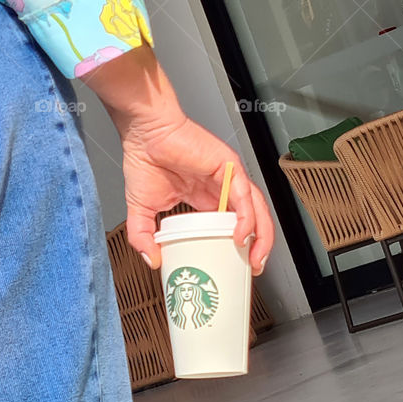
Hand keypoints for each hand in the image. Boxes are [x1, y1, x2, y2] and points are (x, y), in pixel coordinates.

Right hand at [119, 111, 274, 274]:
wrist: (144, 133)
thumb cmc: (145, 159)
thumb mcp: (142, 209)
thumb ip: (144, 236)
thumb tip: (151, 261)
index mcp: (205, 198)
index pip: (232, 225)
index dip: (239, 247)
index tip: (236, 267)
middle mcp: (221, 188)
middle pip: (252, 218)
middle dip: (258, 245)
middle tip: (253, 268)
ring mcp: (227, 177)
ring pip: (256, 208)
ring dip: (261, 235)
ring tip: (255, 258)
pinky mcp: (228, 166)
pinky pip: (244, 194)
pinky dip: (247, 216)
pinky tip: (241, 234)